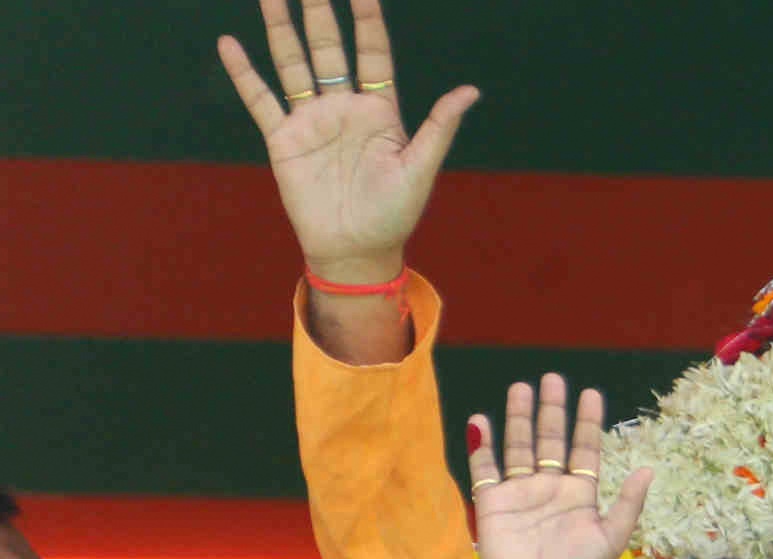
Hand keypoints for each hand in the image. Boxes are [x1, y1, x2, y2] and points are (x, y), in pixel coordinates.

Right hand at [220, 0, 473, 284]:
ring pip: (293, 63)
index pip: (373, 54)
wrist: (356, 250)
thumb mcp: (420, 167)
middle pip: (329, 49)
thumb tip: (471, 91)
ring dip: (281, 29)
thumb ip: (440, 126)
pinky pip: (260, 99)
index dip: (368, 20)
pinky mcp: (283, 138)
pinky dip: (244, 72)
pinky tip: (229, 43)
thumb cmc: (394, 214)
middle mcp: (343, 107)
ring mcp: (311, 119)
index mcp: (379, 110)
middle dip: (320, 13)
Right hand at [465, 376, 650, 558]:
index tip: (591, 393)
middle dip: (552, 410)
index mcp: (581, 495)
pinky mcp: (492, 502)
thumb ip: (627, 503)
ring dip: (519, 418)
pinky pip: (485, 468)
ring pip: (520, 446)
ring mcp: (520, 492)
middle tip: (553, 377)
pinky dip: (483, 445)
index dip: (588, 422)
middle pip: (551, 440)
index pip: (585, 450)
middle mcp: (550, 487)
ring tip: (521, 388)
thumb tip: (651, 468)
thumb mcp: (611, 538)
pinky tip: (481, 421)